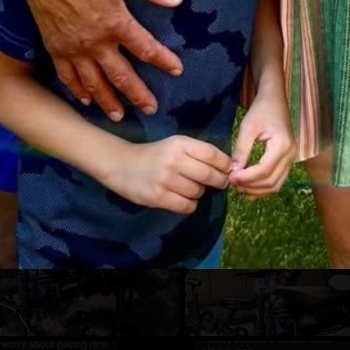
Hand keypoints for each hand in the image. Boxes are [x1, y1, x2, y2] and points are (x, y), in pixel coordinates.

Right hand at [19, 0, 185, 120]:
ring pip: (94, 83)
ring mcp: (74, 49)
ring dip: (108, 101)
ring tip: (119, 115)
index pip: (145, 48)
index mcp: (115, 22)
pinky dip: (77, 91)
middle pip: (121, 75)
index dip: (163, 60)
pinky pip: (68, 76)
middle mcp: (95, 43)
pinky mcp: (55, 48)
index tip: (176, 71)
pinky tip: (84, 100)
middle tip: (151, 109)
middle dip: (137, 94)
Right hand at [99, 135, 230, 215]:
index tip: (228, 171)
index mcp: (180, 143)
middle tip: (219, 184)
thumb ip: (197, 153)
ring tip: (189, 188)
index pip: (213, 155)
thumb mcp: (175, 145)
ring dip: (199, 193)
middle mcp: (174, 159)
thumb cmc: (154, 154)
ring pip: (198, 192)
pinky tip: (182, 198)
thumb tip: (227, 168)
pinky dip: (189, 205)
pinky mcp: (158, 197)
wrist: (121, 164)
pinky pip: (187, 206)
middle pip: (209, 175)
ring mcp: (166, 179)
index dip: (226, 165)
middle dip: (219, 181)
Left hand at [228, 95, 294, 196]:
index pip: (264, 170)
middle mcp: (290, 154)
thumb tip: (233, 171)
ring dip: (257, 190)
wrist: (275, 100)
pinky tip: (250, 188)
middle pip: (271, 181)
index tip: (230, 177)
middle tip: (232, 184)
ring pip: (276, 184)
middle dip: (251, 186)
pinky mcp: (287, 161)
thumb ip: (241, 150)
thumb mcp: (248, 127)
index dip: (247, 178)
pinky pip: (278, 180)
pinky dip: (264, 187)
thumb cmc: (261, 110)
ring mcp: (291, 159)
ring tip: (239, 188)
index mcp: (282, 144)